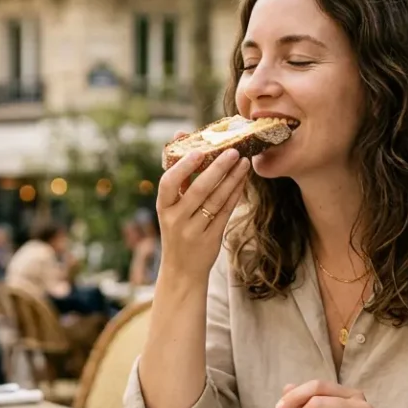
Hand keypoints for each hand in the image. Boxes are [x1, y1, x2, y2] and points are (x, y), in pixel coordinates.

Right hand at [155, 132, 252, 280]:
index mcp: (163, 208)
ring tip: (244, 161)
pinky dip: (234, 194)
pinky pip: (225, 213)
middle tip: (233, 150)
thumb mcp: (171, 207)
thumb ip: (178, 175)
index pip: (168, 184)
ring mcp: (194, 231)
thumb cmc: (177, 229)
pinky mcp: (210, 240)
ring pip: (216, 201)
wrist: (181, 271)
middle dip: (217, 169)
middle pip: (198, 191)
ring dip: (232, 179)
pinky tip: (242, 181)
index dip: (183, 167)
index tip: (199, 151)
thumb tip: (181, 135)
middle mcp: (176, 220)